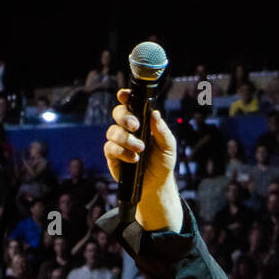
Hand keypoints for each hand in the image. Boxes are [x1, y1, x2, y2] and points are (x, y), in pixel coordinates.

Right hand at [103, 89, 178, 230]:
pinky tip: (133, 159)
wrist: (156, 184)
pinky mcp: (112, 156)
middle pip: (118, 113)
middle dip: (124, 117)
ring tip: (139, 149)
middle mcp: (128, 129)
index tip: (124, 95)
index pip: (131, 104)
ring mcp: (119, 142)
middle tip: (135, 126)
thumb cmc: (163, 162)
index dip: (125, 97)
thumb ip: (162, 131)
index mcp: (141, 122)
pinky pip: (110, 148)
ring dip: (126, 139)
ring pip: (112, 131)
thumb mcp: (168, 146)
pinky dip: (122, 152)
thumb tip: (155, 114)